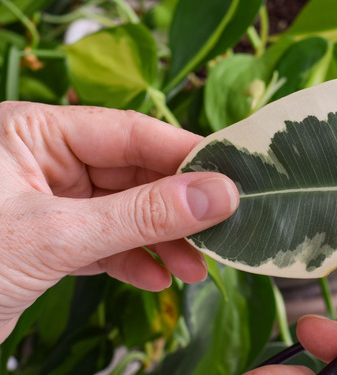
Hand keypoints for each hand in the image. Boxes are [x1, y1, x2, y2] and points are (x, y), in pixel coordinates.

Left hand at [0, 101, 238, 341]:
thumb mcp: (56, 237)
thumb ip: (142, 215)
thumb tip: (219, 195)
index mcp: (31, 132)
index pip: (129, 131)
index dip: (184, 155)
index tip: (233, 177)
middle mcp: (40, 160)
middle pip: (133, 172)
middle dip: (177, 208)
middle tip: (223, 230)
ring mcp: (45, 201)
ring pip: (124, 210)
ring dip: (163, 240)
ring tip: (198, 266)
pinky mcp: (46, 241)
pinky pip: (104, 241)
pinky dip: (133, 260)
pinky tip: (157, 277)